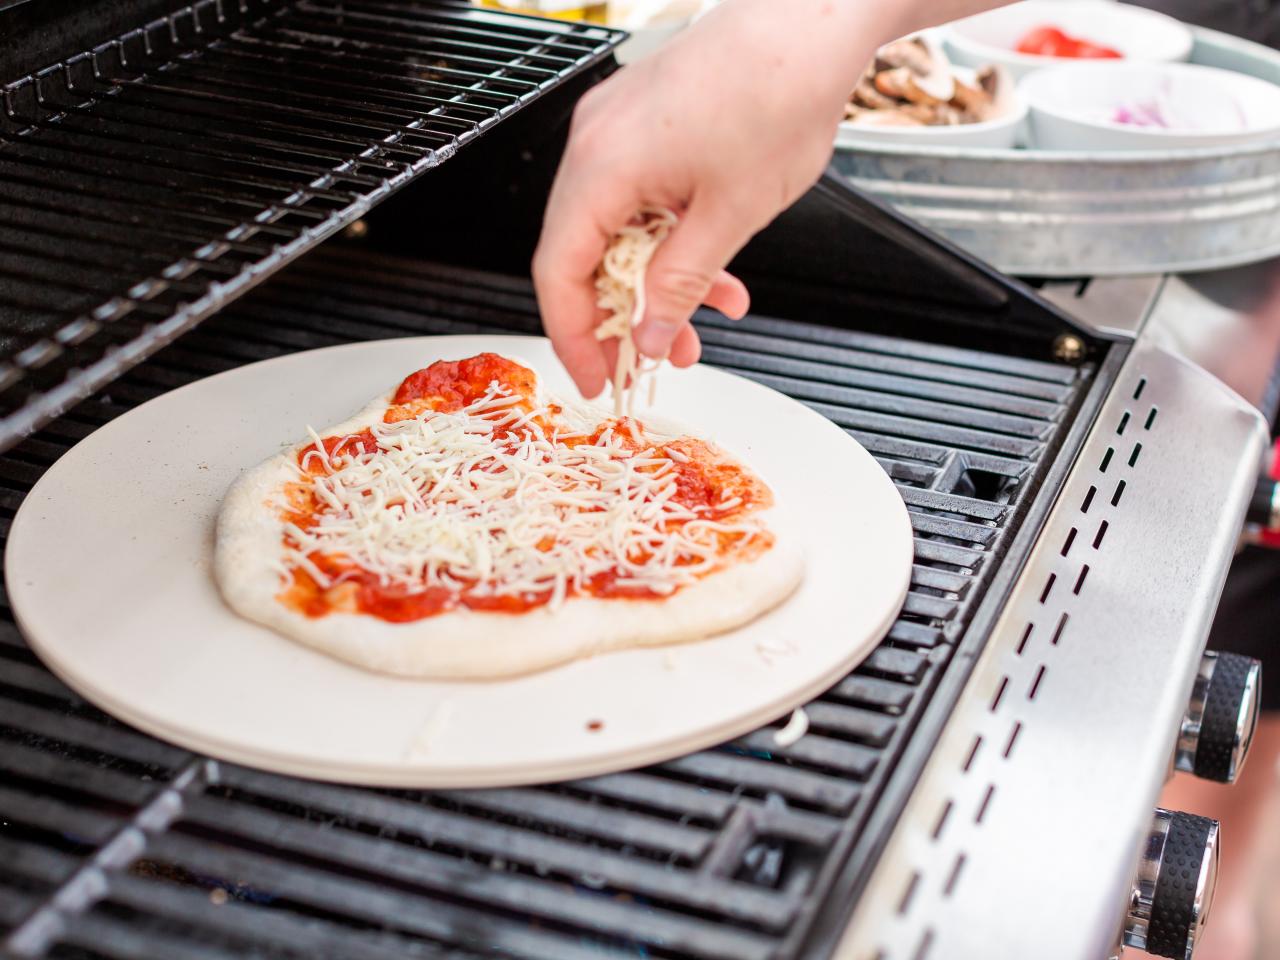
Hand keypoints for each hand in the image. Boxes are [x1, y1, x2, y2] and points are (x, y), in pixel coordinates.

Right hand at [532, 0, 899, 397]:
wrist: (812, 19)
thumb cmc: (777, 92)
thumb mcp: (730, 215)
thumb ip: (681, 284)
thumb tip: (651, 336)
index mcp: (601, 166)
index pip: (559, 273)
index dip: (573, 337)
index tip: (597, 378)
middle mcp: (596, 143)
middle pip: (584, 254)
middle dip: (623, 316)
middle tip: (655, 359)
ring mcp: (618, 129)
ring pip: (618, 231)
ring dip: (656, 283)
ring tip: (702, 322)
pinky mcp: (646, 123)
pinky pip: (640, 199)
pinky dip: (671, 240)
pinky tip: (717, 272)